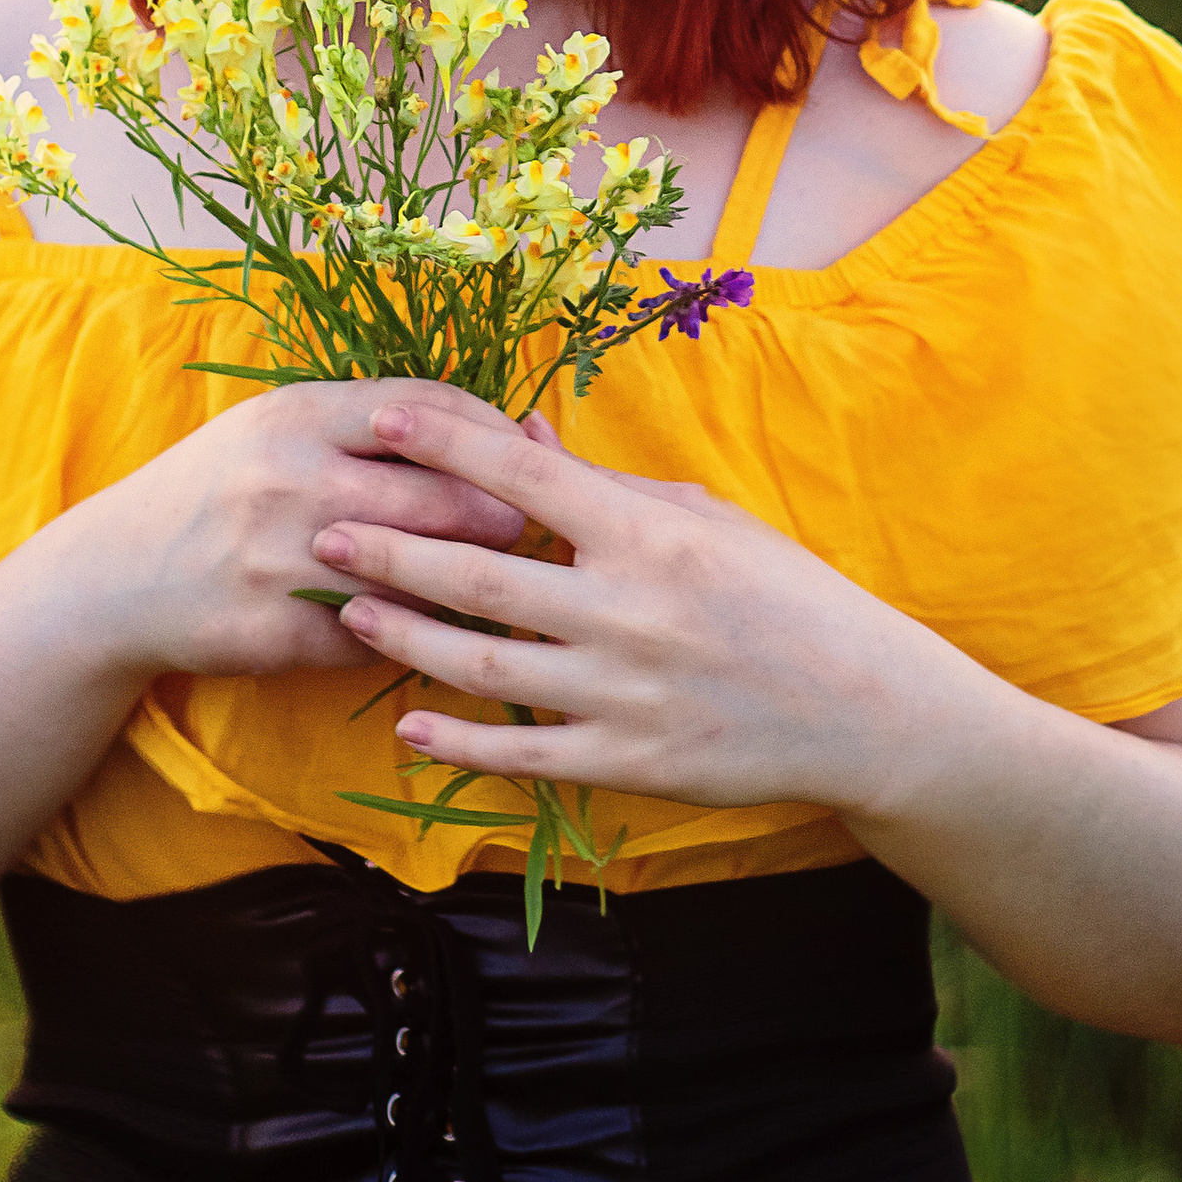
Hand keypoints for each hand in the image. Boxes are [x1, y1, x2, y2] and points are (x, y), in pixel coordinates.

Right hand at [64, 380, 565, 684]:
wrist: (117, 576)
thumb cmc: (221, 488)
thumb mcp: (279, 427)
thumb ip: (371, 422)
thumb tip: (492, 428)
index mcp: (300, 416)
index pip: (428, 409)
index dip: (492, 431)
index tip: (524, 453)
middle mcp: (293, 480)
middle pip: (443, 496)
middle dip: (503, 516)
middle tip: (534, 530)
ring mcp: (282, 561)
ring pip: (418, 575)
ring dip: (469, 583)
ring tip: (504, 584)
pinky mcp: (276, 635)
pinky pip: (378, 637)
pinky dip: (413, 634)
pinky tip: (432, 629)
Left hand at [310, 400, 963, 817]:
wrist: (859, 705)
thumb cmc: (783, 593)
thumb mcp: (705, 517)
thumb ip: (607, 484)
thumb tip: (523, 431)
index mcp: (647, 533)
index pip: (524, 476)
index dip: (445, 445)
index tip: (381, 419)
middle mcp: (626, 608)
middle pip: (480, 573)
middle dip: (392, 547)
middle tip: (323, 527)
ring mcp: (622, 691)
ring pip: (484, 663)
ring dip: (406, 633)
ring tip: (348, 608)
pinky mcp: (625, 761)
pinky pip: (523, 751)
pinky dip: (458, 740)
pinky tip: (407, 722)